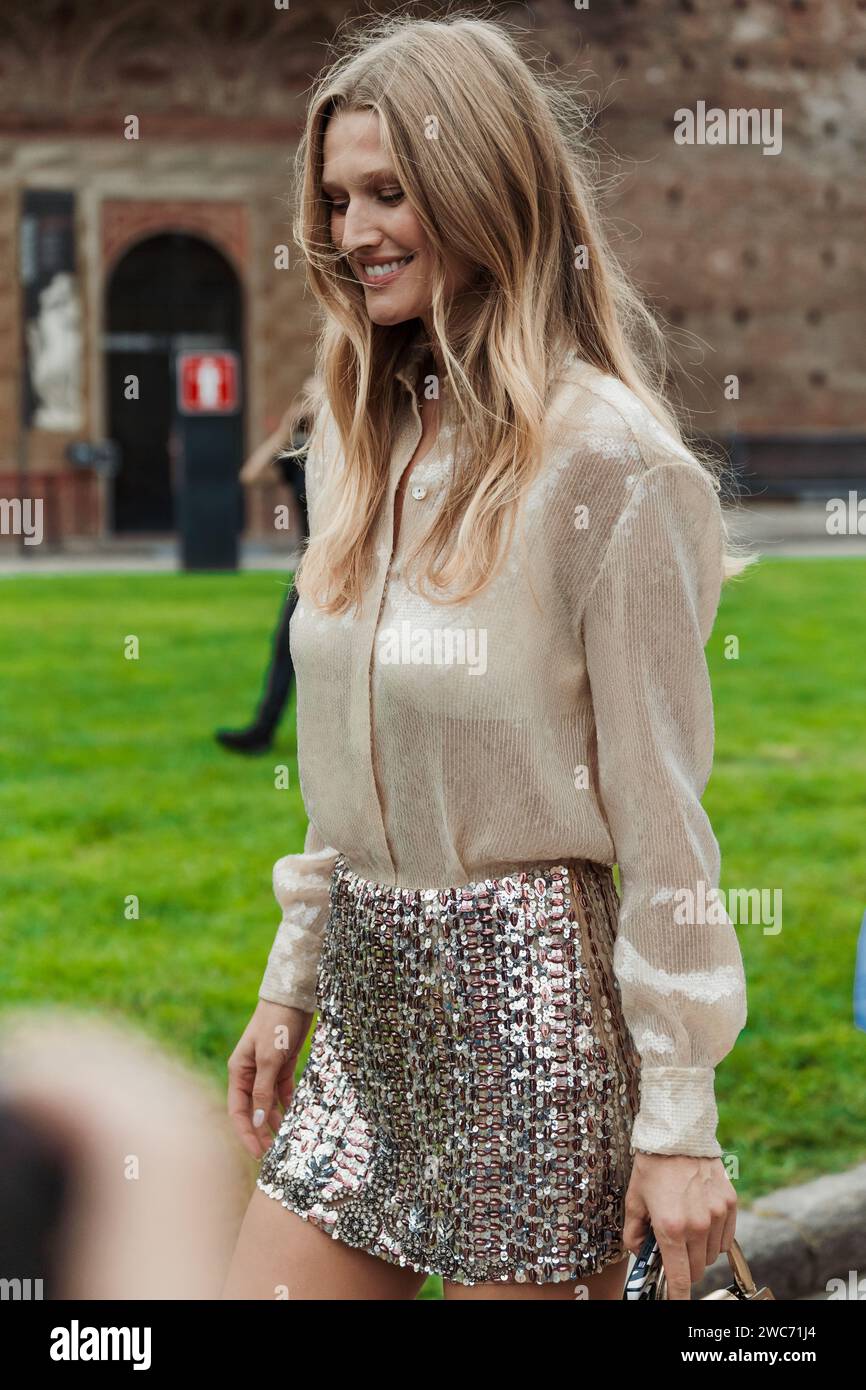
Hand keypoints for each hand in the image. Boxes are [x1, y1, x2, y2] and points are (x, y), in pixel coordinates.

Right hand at [226, 1000, 313, 1159]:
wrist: (292, 997)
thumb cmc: (276, 1024)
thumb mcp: (269, 1059)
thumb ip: (263, 1090)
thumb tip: (258, 1121)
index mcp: (239, 1072)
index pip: (238, 1111)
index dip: (246, 1133)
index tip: (258, 1154)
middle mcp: (250, 1073)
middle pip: (253, 1110)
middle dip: (261, 1132)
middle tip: (275, 1154)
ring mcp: (266, 1069)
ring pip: (268, 1102)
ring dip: (276, 1120)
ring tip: (287, 1140)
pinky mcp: (283, 1064)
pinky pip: (282, 1091)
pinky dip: (288, 1104)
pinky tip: (296, 1117)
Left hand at [623, 1152, 737, 1299]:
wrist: (678, 1134)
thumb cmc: (653, 1165)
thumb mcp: (634, 1199)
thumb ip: (634, 1233)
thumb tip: (639, 1252)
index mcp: (671, 1226)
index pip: (679, 1277)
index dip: (678, 1295)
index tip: (676, 1301)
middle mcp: (698, 1225)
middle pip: (696, 1269)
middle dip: (683, 1267)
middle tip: (672, 1251)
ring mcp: (717, 1214)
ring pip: (711, 1255)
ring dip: (699, 1252)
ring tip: (685, 1229)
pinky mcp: (730, 1204)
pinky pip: (725, 1238)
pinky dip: (714, 1238)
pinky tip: (701, 1222)